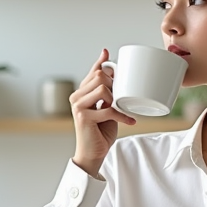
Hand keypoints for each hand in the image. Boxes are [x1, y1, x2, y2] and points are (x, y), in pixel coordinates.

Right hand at [70, 48, 135, 176]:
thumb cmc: (100, 131)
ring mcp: (78, 106)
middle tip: (121, 99)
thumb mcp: (106, 109)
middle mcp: (76, 97)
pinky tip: (130, 121)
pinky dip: (122, 116)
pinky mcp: (83, 117)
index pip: (92, 73)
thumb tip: (115, 77)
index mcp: (81, 93)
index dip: (100, 62)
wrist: (93, 153)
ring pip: (102, 89)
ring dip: (116, 100)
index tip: (106, 52)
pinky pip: (108, 109)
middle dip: (115, 85)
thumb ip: (108, 95)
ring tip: (121, 110)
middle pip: (99, 77)